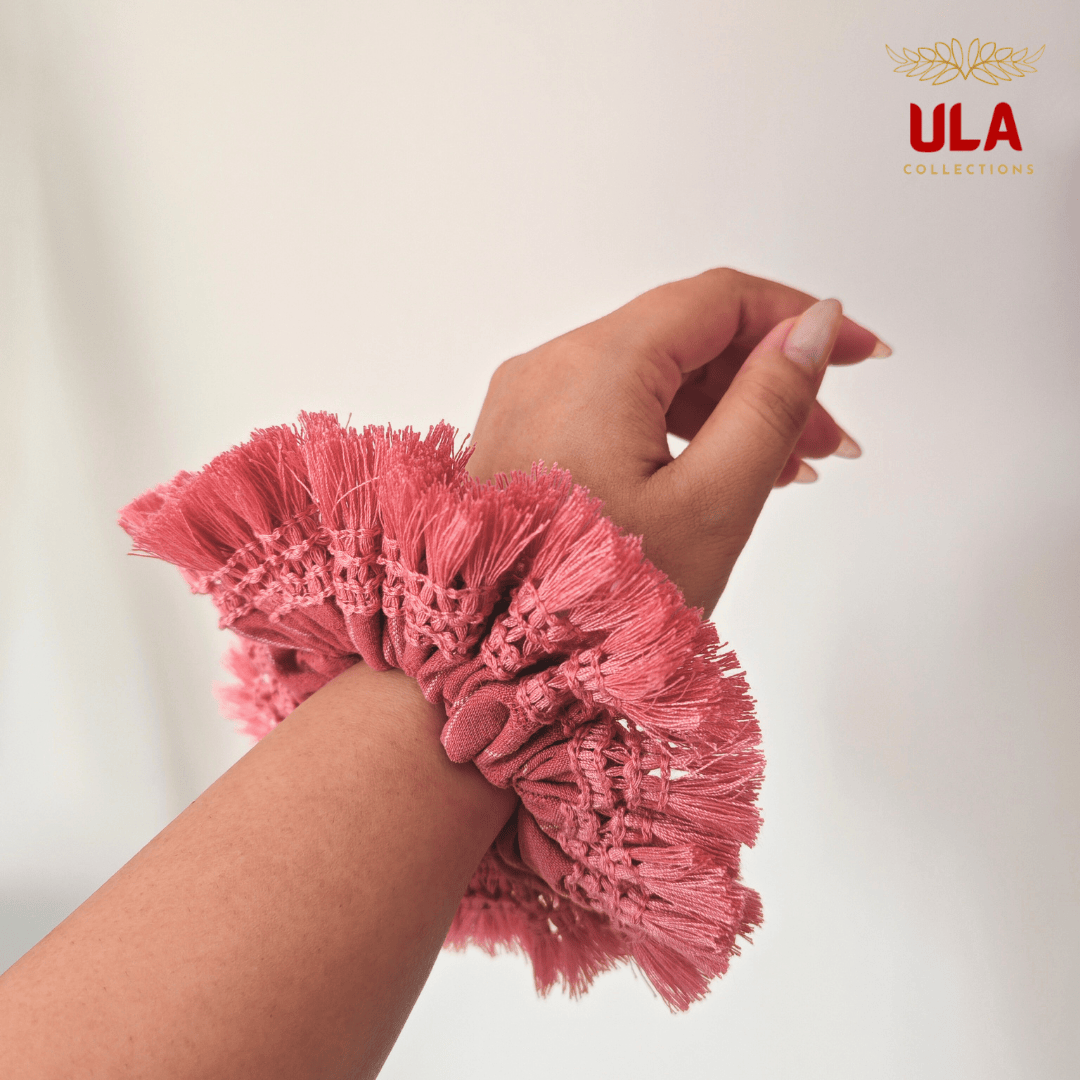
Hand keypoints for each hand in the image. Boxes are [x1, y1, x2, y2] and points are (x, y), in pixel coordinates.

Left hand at [467, 267, 889, 615]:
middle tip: (827, 438)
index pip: (718, 300)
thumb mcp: (713, 502)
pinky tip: (718, 471)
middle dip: (768, 376)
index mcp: (595, 367)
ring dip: (726, 407)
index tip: (858, 352)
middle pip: (685, 336)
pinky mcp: (524, 437)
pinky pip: (613, 408)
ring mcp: (529, 402)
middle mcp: (550, 367)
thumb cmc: (595, 607)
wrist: (495, 666)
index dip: (799, 318)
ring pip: (651, 374)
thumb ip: (770, 403)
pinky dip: (673, 429)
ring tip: (786, 468)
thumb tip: (811, 326)